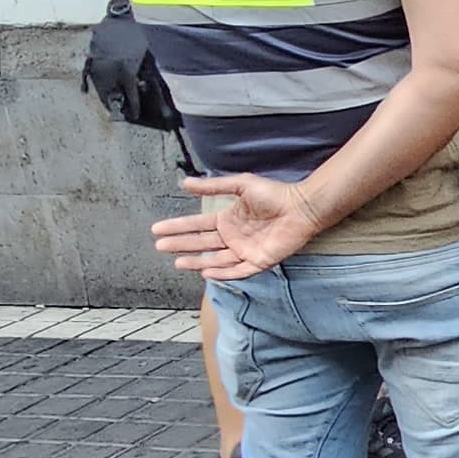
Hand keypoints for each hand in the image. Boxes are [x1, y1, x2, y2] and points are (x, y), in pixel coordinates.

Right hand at [154, 172, 324, 279]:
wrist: (301, 207)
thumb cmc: (274, 194)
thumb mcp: (240, 185)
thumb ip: (213, 187)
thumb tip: (184, 183)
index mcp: (227, 220)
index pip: (197, 226)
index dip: (177, 227)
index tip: (157, 229)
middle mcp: (233, 237)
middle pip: (201, 244)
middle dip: (180, 245)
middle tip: (160, 246)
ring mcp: (245, 251)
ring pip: (215, 260)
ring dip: (196, 262)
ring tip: (177, 262)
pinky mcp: (259, 261)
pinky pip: (237, 271)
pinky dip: (222, 273)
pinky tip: (206, 272)